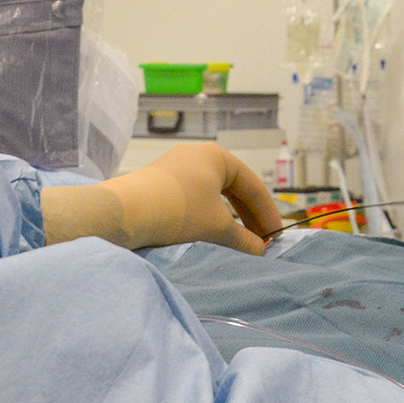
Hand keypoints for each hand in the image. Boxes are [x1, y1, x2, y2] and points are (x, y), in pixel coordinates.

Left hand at [42, 143, 281, 253]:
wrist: (127, 211)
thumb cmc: (180, 210)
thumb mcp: (217, 226)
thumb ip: (243, 238)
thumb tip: (259, 249)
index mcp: (218, 156)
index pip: (253, 186)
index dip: (267, 213)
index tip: (276, 236)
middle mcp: (198, 154)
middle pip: (233, 187)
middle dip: (249, 215)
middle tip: (261, 239)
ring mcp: (176, 164)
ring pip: (213, 192)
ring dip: (229, 216)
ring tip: (238, 238)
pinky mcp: (160, 179)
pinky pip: (194, 195)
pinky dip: (208, 213)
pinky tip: (210, 230)